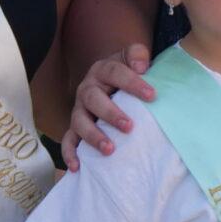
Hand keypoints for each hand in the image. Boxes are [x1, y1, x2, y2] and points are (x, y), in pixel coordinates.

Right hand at [60, 46, 156, 167]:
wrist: (113, 81)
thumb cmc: (128, 73)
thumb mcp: (132, 58)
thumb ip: (138, 54)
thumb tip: (141, 66)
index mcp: (102, 70)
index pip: (115, 72)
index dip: (132, 83)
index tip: (152, 95)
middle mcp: (87, 89)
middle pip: (93, 99)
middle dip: (110, 114)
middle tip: (129, 126)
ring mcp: (79, 109)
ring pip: (79, 122)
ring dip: (93, 136)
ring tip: (110, 149)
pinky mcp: (75, 128)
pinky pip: (69, 140)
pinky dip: (70, 153)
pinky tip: (78, 167)